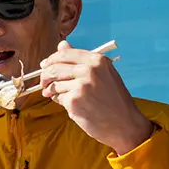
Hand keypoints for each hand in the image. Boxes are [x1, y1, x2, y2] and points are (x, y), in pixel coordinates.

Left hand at [38, 39, 157, 155]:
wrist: (124, 124)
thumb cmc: (114, 99)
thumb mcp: (103, 74)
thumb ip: (81, 60)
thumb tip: (61, 44)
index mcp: (97, 60)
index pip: (65, 54)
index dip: (51, 60)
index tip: (44, 66)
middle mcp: (89, 70)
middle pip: (55, 68)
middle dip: (45, 76)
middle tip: (43, 83)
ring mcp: (81, 86)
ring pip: (54, 84)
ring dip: (52, 91)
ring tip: (58, 96)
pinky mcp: (74, 101)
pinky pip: (58, 98)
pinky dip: (59, 101)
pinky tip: (70, 106)